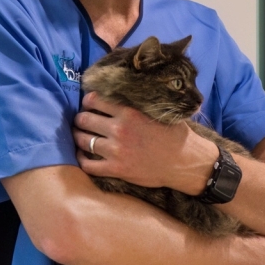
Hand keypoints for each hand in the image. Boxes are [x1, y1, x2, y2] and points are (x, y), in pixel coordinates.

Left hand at [72, 92, 216, 193]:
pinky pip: (88, 165)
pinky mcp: (117, 169)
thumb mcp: (156, 111)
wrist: (186, 162)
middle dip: (80, 119)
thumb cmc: (175, 135)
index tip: (88, 104)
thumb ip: (135, 104)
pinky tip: (83, 156)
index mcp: (128, 112)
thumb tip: (120, 94)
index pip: (95, 100)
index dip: (88, 101)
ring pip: (83, 140)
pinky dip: (81, 160)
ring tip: (79, 135)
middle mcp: (119, 129)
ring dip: (78, 136)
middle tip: (81, 120)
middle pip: (84, 119)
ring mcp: (116, 150)